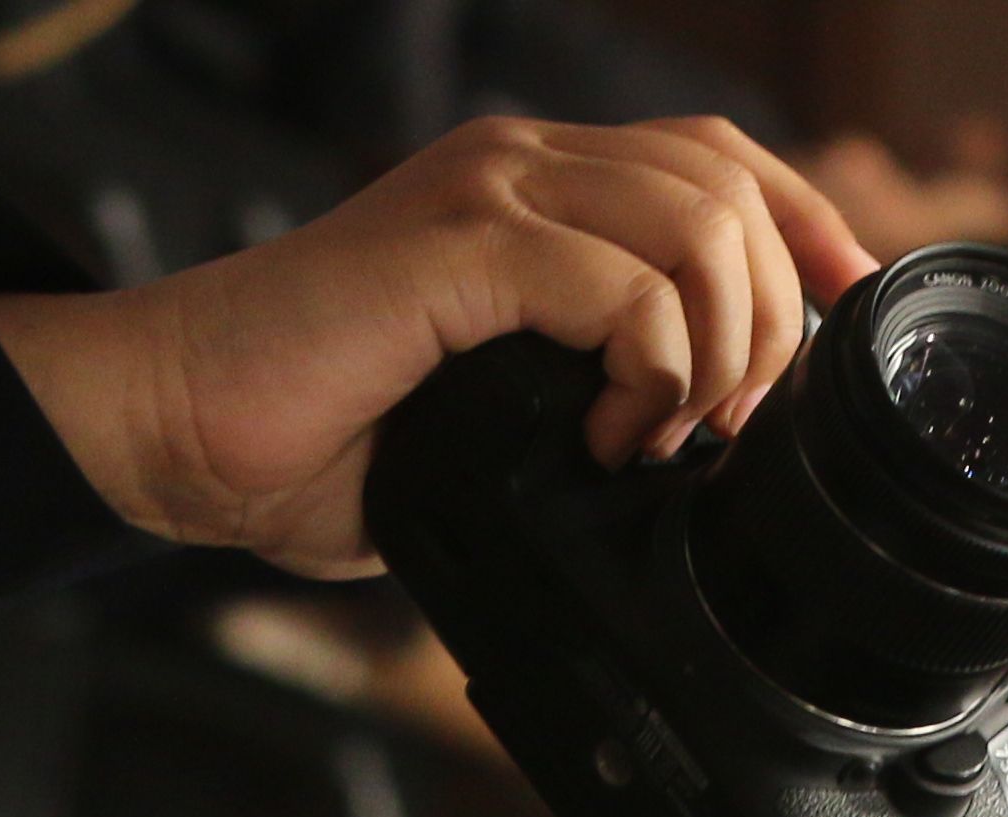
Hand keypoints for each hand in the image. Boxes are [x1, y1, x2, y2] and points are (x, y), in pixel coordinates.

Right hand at [0, 118, 867, 578]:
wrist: (168, 425)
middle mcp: (519, 163)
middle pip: (726, 185)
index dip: (803, 226)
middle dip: (768, 316)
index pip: (713, 161)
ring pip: (695, 225)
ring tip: (668, 436)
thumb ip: (567, 406)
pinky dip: (649, 371)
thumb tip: (671, 465)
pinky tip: (612, 437)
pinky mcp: (461, 243)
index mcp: (526, 188)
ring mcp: (491, 192)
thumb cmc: (296, 439)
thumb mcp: (474, 421)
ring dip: (717, 347)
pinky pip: (622, 283)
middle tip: (726, 429)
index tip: (839, 320)